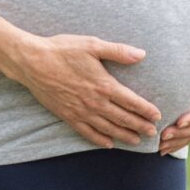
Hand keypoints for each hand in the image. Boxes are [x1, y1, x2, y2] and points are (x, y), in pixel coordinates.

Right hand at [10, 34, 161, 148]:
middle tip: (152, 133)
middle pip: (123, 118)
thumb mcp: (92, 45)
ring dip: (124, 135)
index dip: (146, 109)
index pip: (131, 101)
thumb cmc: (63, 50)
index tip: (157, 115)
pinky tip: (108, 144)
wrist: (32, 62)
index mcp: (104, 84)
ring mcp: (81, 111)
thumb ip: (118, 51)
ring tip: (136, 141)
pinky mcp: (68, 116)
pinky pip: (87, 133)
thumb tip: (141, 54)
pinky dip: (99, 140)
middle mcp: (95, 102)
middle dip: (139, 126)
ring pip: (108, 128)